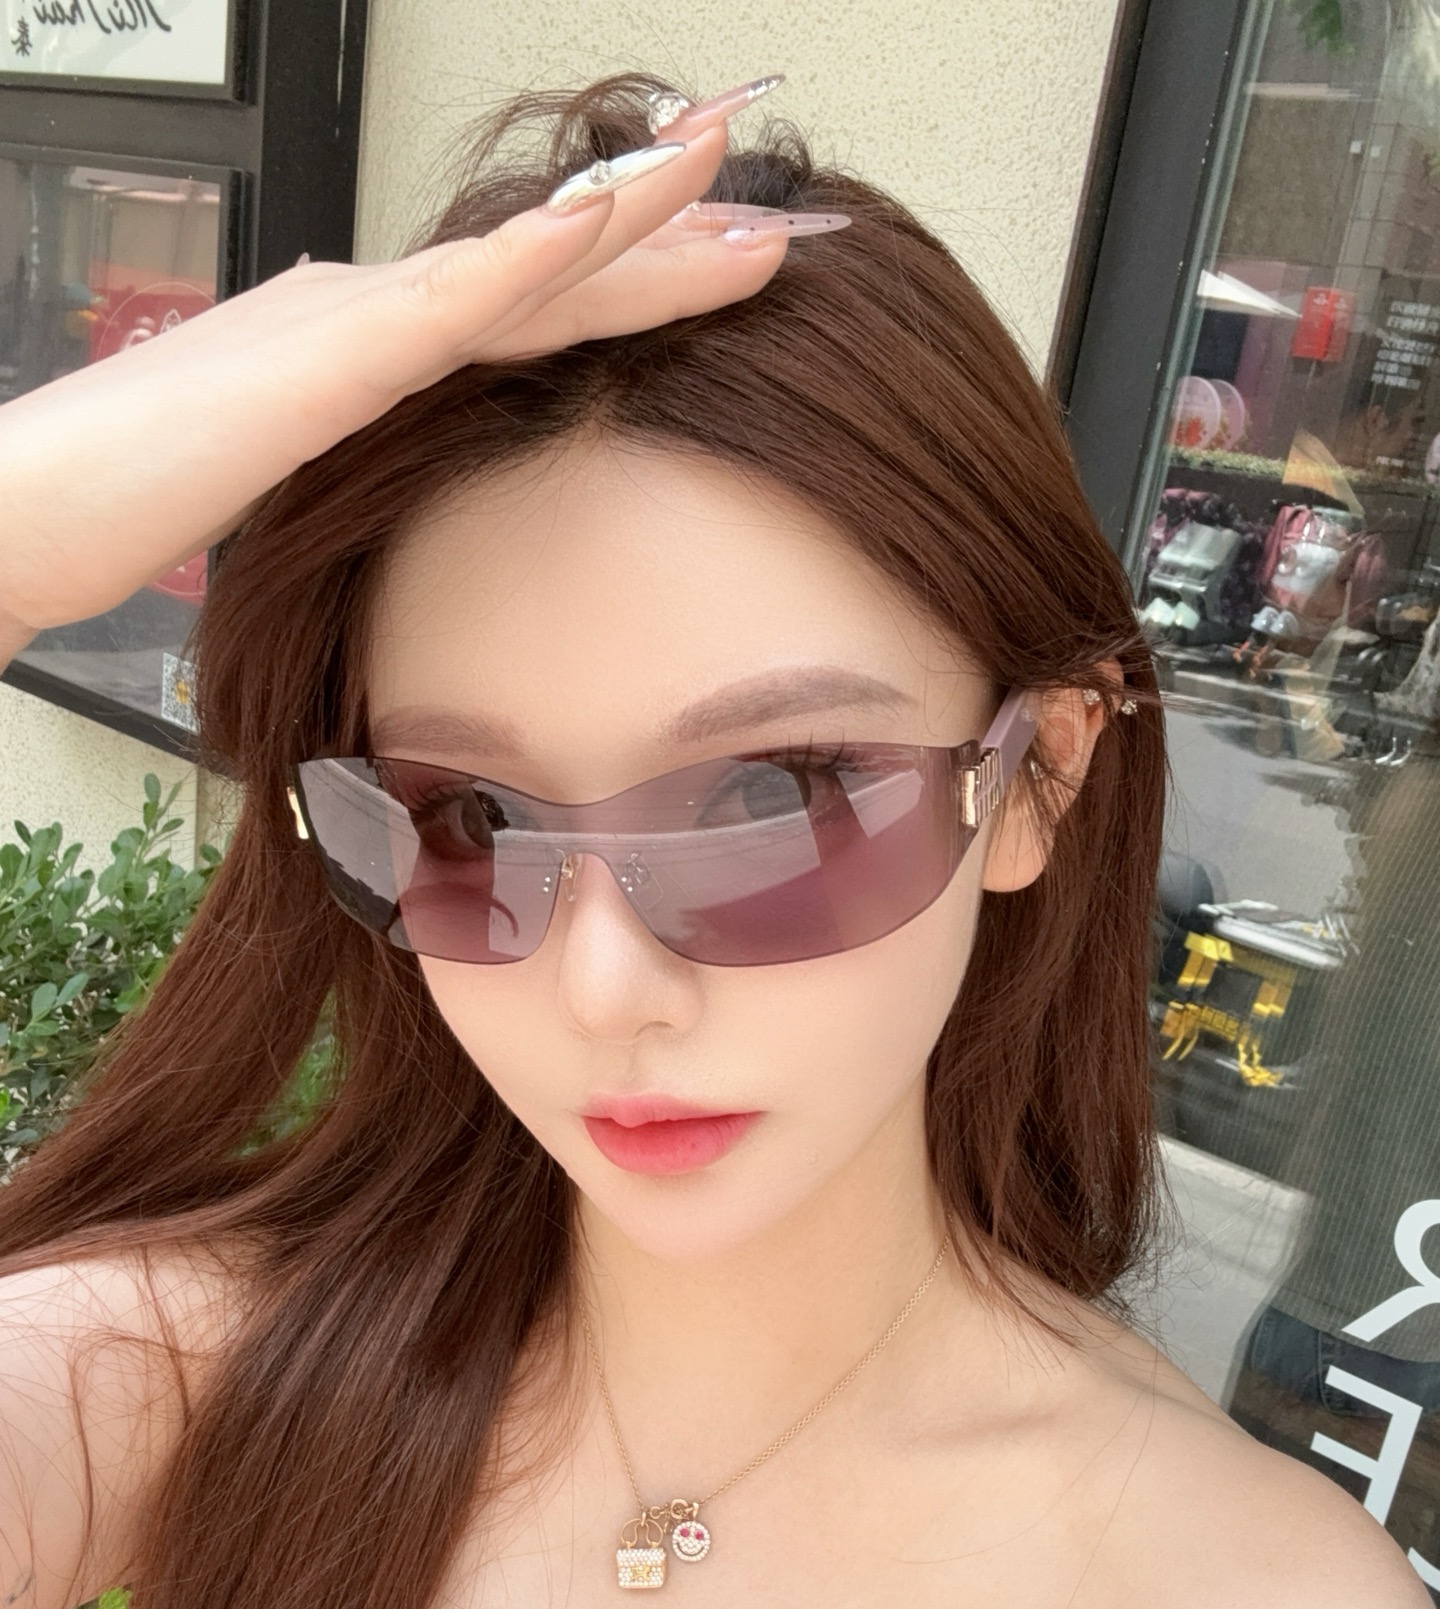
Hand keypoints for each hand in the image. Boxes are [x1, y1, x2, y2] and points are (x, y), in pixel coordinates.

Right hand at [0, 123, 786, 657]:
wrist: (31, 504)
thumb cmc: (138, 497)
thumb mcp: (286, 466)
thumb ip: (352, 430)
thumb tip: (399, 418)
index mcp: (375, 342)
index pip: (536, 302)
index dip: (639, 278)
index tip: (728, 262)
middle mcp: (374, 307)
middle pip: (554, 265)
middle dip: (671, 228)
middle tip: (775, 194)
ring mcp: (352, 320)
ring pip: (522, 258)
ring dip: (634, 215)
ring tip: (733, 171)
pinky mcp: (322, 359)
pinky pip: (446, 302)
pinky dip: (528, 264)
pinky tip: (598, 232)